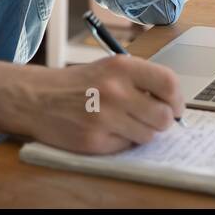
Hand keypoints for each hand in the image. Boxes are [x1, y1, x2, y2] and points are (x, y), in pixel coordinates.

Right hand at [24, 54, 184, 153]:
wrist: (36, 98)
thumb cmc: (77, 84)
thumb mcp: (109, 68)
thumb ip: (140, 80)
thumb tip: (173, 103)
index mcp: (121, 67)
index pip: (168, 83)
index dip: (177, 99)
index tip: (176, 106)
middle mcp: (115, 91)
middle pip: (163, 116)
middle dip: (162, 121)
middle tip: (151, 118)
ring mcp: (105, 117)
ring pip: (148, 135)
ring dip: (141, 132)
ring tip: (122, 122)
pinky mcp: (95, 140)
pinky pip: (126, 146)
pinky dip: (121, 141)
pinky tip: (105, 130)